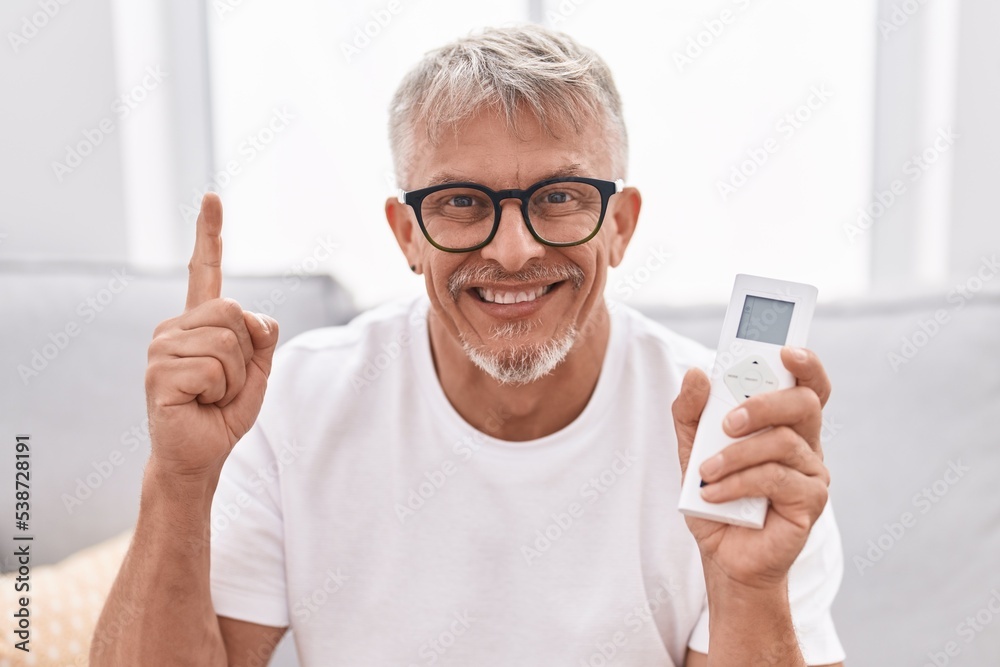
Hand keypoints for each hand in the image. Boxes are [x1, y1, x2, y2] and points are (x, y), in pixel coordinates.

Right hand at [144, 193, 278, 477]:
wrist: (199, 456)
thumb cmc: (223, 413)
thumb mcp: (258, 371)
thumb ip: (262, 338)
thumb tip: (254, 316)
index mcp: (198, 322)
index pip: (205, 271)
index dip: (210, 235)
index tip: (212, 198)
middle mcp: (174, 328)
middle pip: (233, 312)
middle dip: (246, 354)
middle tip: (224, 383)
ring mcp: (161, 348)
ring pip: (226, 343)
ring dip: (233, 377)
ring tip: (211, 395)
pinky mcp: (158, 373)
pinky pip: (213, 368)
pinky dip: (220, 391)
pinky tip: (199, 403)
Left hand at [672, 347, 830, 588]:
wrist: (723, 554)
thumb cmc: (715, 495)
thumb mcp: (691, 448)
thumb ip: (691, 411)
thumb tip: (698, 374)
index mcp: (784, 422)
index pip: (808, 383)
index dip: (805, 363)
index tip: (784, 350)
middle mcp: (805, 441)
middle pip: (802, 403)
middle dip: (761, 405)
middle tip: (726, 423)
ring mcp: (813, 471)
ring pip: (782, 441)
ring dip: (736, 454)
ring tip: (706, 471)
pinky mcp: (811, 500)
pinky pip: (776, 478)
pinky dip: (737, 482)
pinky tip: (713, 494)